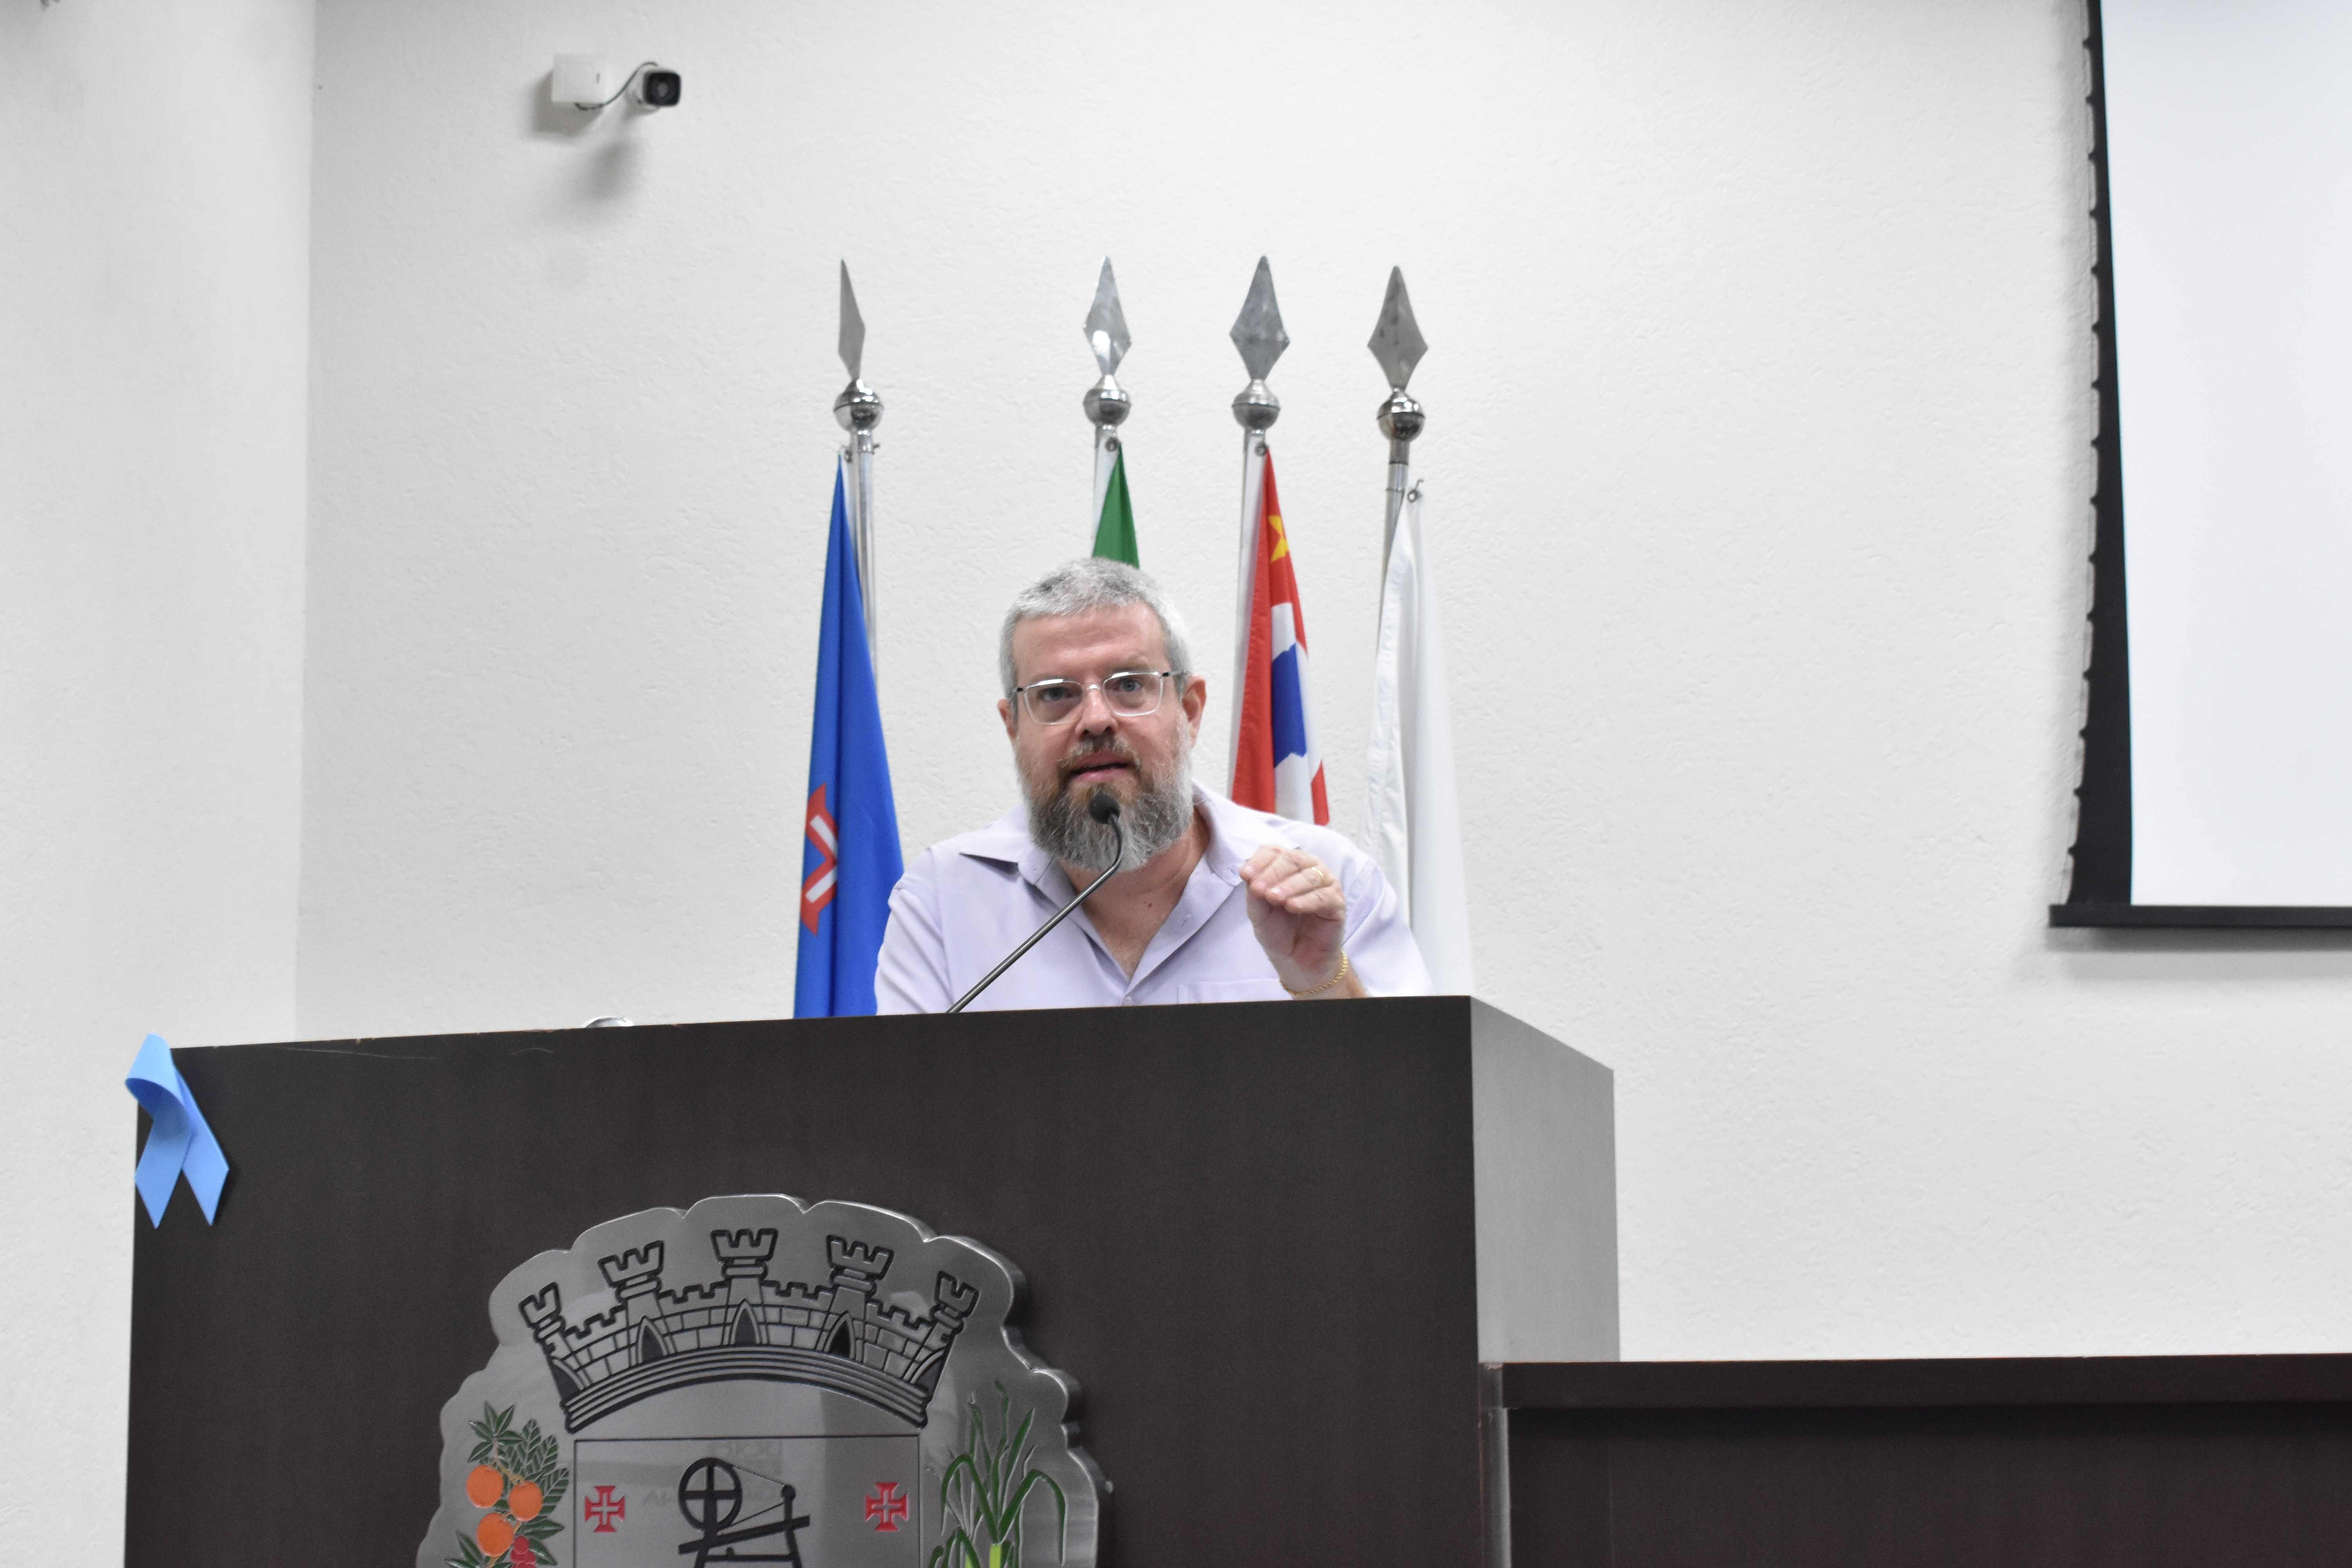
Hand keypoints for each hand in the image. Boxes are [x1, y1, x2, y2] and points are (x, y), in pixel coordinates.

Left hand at [1239, 846, 1360, 997]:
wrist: (1295, 958)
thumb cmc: (1278, 930)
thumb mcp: (1258, 912)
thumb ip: (1255, 893)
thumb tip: (1250, 876)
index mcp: (1287, 865)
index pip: (1274, 851)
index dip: (1259, 861)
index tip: (1244, 875)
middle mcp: (1308, 868)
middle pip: (1292, 859)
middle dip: (1273, 873)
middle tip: (1259, 890)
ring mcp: (1325, 883)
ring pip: (1309, 876)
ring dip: (1288, 886)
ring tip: (1274, 899)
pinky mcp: (1337, 902)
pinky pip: (1323, 896)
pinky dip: (1305, 900)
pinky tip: (1292, 906)